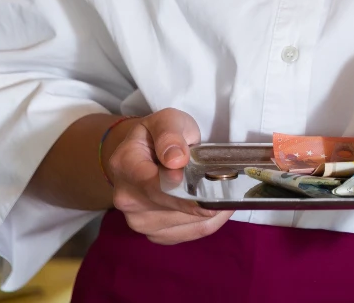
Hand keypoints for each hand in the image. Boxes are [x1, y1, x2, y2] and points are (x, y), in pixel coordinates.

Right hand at [106, 108, 232, 244]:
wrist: (143, 154)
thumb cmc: (158, 134)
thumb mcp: (165, 120)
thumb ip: (169, 134)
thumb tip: (176, 159)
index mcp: (125, 164)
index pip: (151, 184)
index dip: (177, 189)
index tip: (201, 187)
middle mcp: (126, 198)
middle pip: (170, 207)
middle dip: (201, 198)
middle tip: (229, 186)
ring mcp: (139, 220)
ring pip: (184, 223)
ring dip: (209, 210)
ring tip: (224, 191)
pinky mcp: (155, 234)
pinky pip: (189, 233)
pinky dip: (209, 221)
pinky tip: (219, 206)